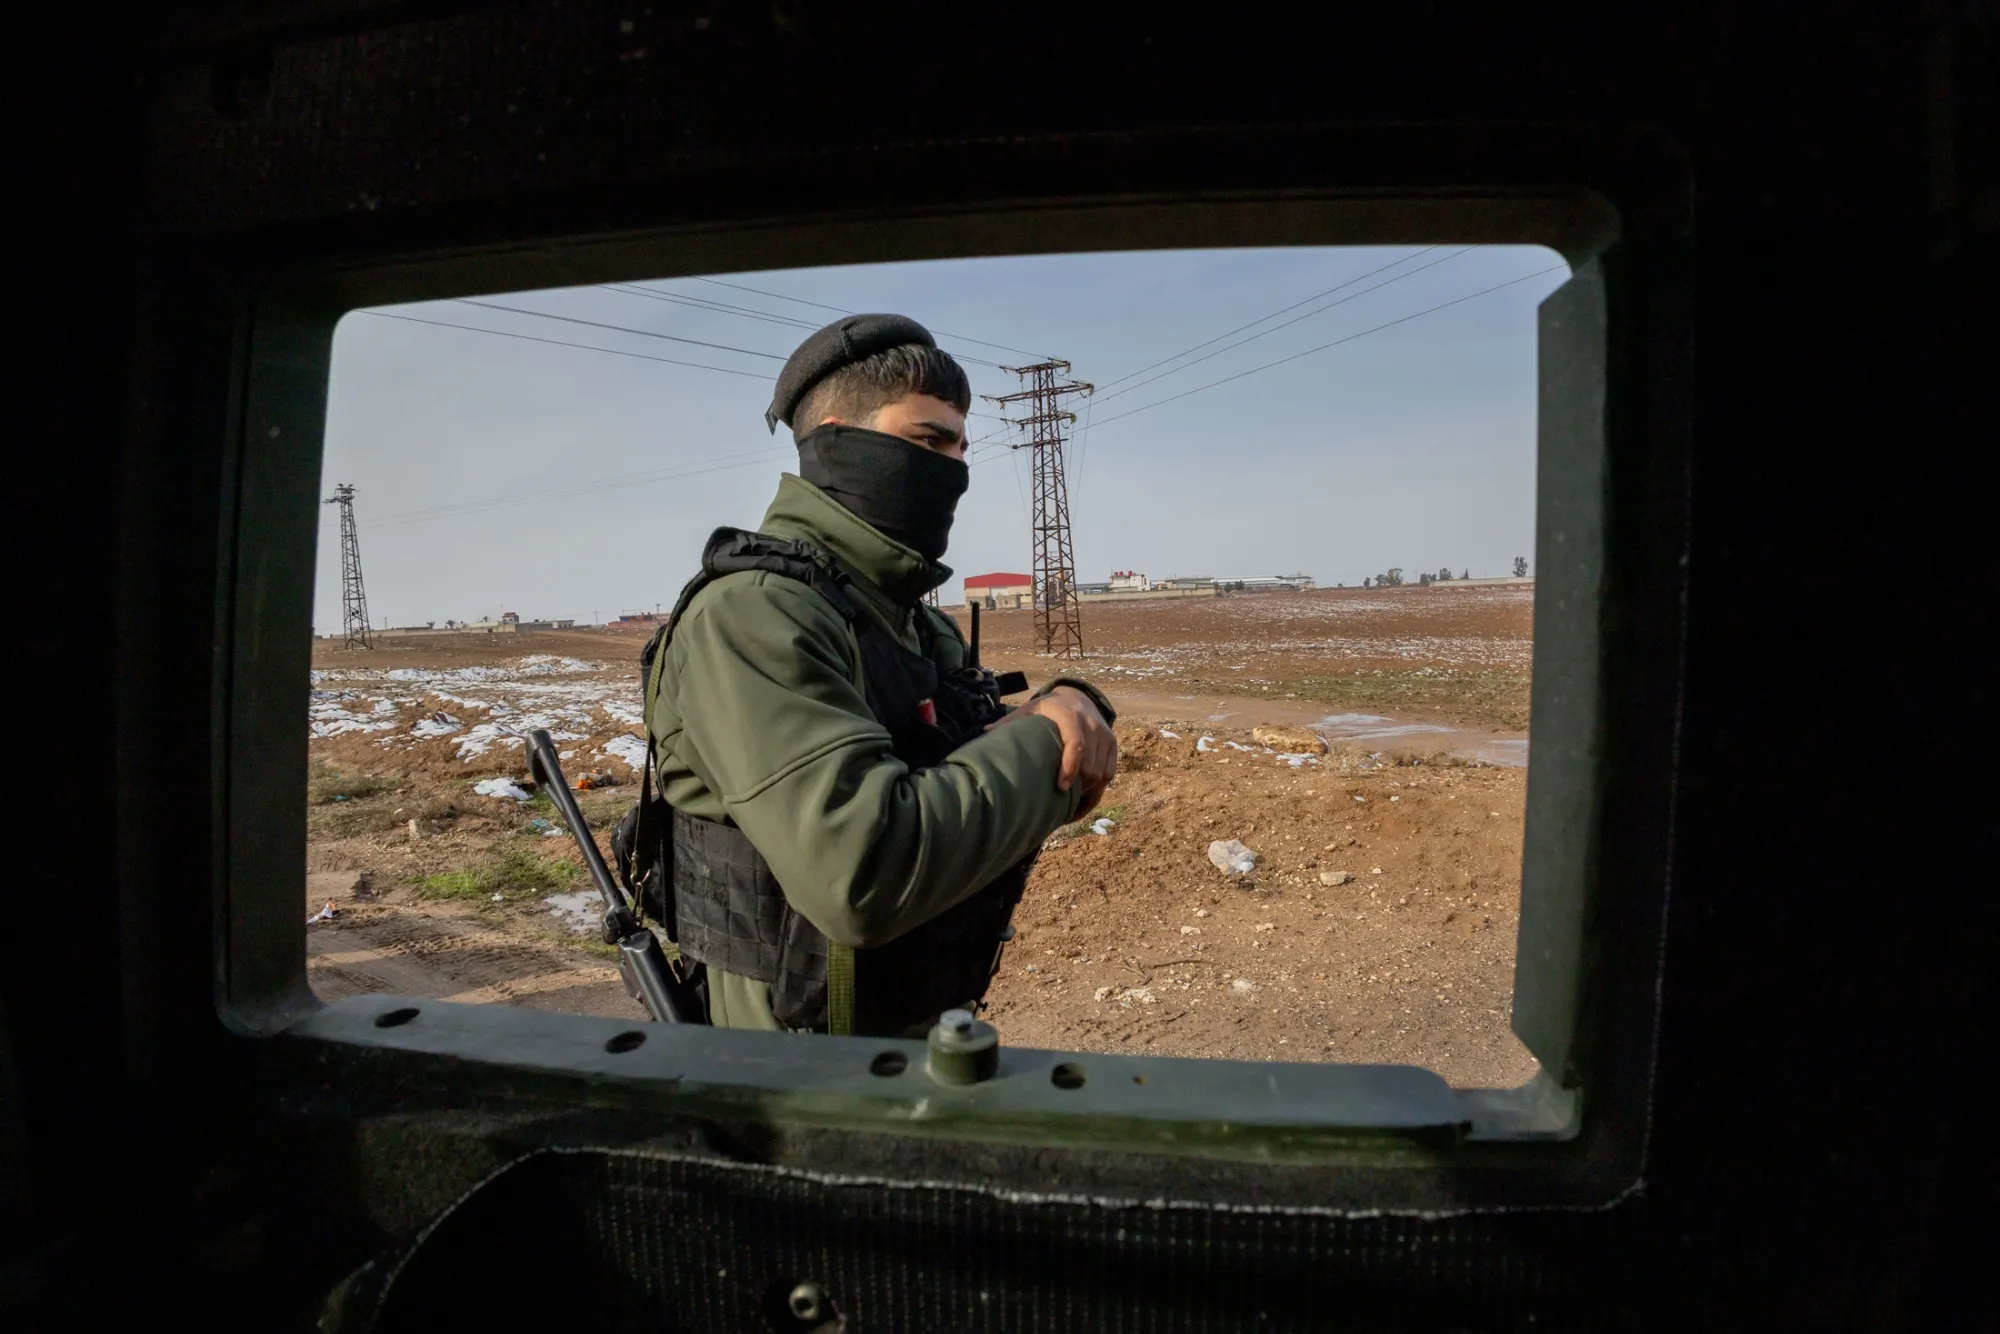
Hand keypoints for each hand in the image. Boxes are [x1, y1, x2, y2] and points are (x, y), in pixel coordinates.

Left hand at [987, 686, 1117, 813]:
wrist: (1077, 696)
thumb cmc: (1048, 709)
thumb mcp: (1029, 710)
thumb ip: (1009, 721)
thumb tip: (984, 730)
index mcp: (1070, 717)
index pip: (1076, 745)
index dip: (1070, 768)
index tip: (1061, 788)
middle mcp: (1091, 725)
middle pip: (1090, 765)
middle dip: (1077, 787)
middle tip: (1059, 802)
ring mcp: (1105, 735)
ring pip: (1101, 773)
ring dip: (1087, 791)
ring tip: (1069, 803)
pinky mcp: (1113, 743)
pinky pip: (1109, 773)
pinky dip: (1098, 789)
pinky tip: (1083, 798)